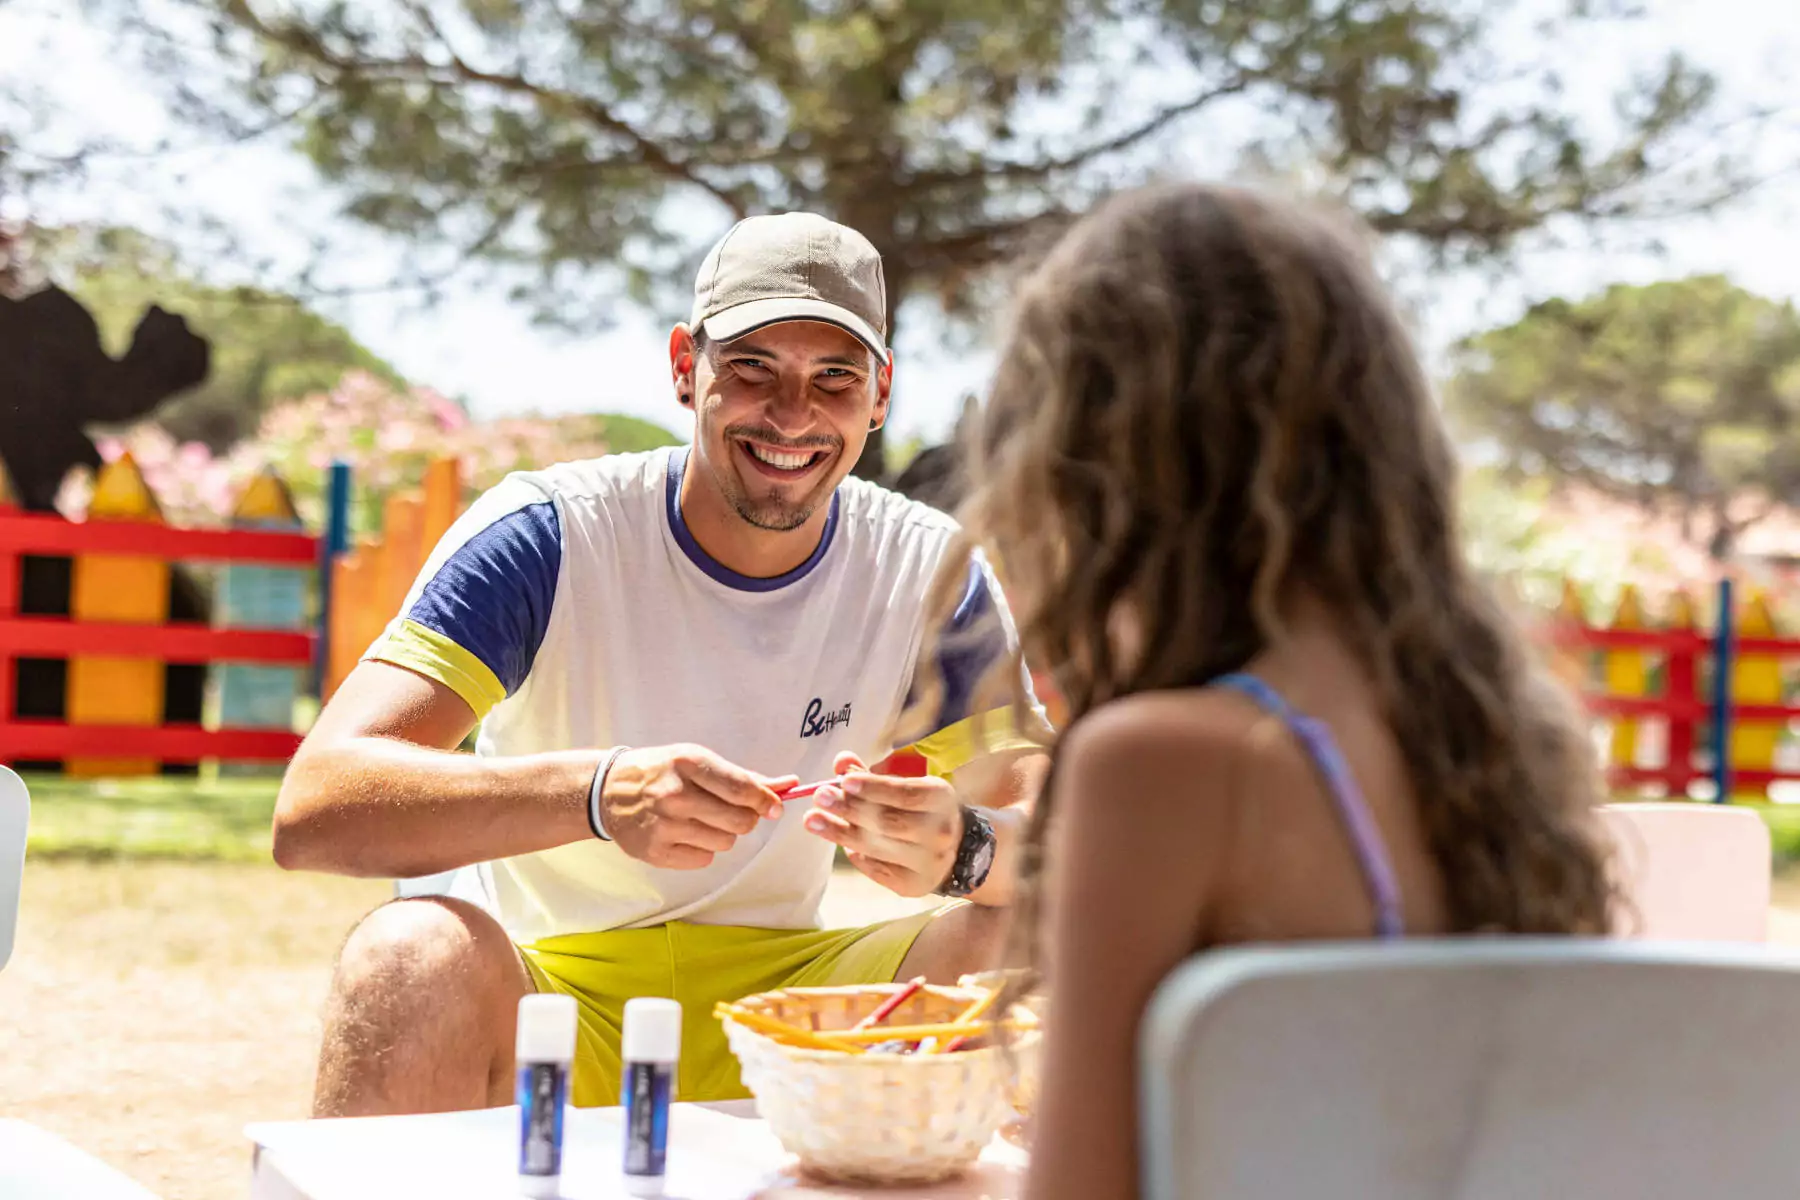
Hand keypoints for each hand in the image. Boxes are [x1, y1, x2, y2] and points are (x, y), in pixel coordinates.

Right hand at [601, 744, 796, 869]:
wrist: (607, 791)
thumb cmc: (662, 772)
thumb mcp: (697, 761)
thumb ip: (744, 776)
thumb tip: (790, 784)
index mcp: (688, 763)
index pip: (742, 788)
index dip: (766, 800)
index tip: (773, 806)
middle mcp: (675, 794)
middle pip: (740, 821)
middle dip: (746, 819)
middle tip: (733, 812)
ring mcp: (663, 825)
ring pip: (725, 842)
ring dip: (722, 833)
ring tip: (700, 820)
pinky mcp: (655, 851)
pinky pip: (704, 859)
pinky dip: (701, 849)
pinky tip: (684, 834)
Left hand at [804, 752, 959, 897]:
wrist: (956, 850)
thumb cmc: (921, 810)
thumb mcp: (905, 786)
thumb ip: (871, 776)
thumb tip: (841, 762)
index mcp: (941, 800)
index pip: (904, 794)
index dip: (872, 788)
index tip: (843, 782)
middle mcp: (940, 833)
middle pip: (887, 822)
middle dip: (849, 809)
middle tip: (819, 797)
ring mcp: (928, 863)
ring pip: (877, 847)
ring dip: (841, 833)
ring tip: (813, 820)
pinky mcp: (914, 885)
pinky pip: (876, 869)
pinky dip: (856, 855)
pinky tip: (844, 844)